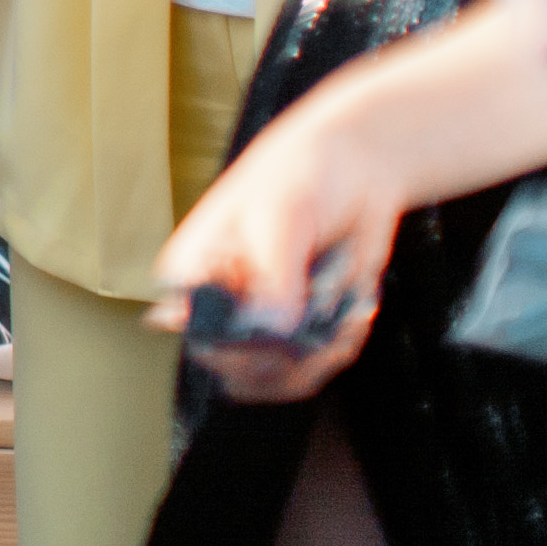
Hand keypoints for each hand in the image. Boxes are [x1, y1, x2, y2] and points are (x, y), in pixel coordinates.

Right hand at [152, 104, 395, 401]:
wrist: (353, 168)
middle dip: (291, 358)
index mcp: (193, 272)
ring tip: (345, 314)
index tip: (281, 335)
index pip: (199, 336)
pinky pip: (317, 366)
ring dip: (323, 355)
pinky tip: (353, 311)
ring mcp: (263, 321)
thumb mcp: (281, 214)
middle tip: (324, 324)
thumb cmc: (300, 174)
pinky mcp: (301, 328)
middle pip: (240, 370)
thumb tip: (271, 330)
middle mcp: (221, 304)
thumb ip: (273, 273)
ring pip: (282, 378)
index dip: (239, 351)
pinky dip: (342, 348)